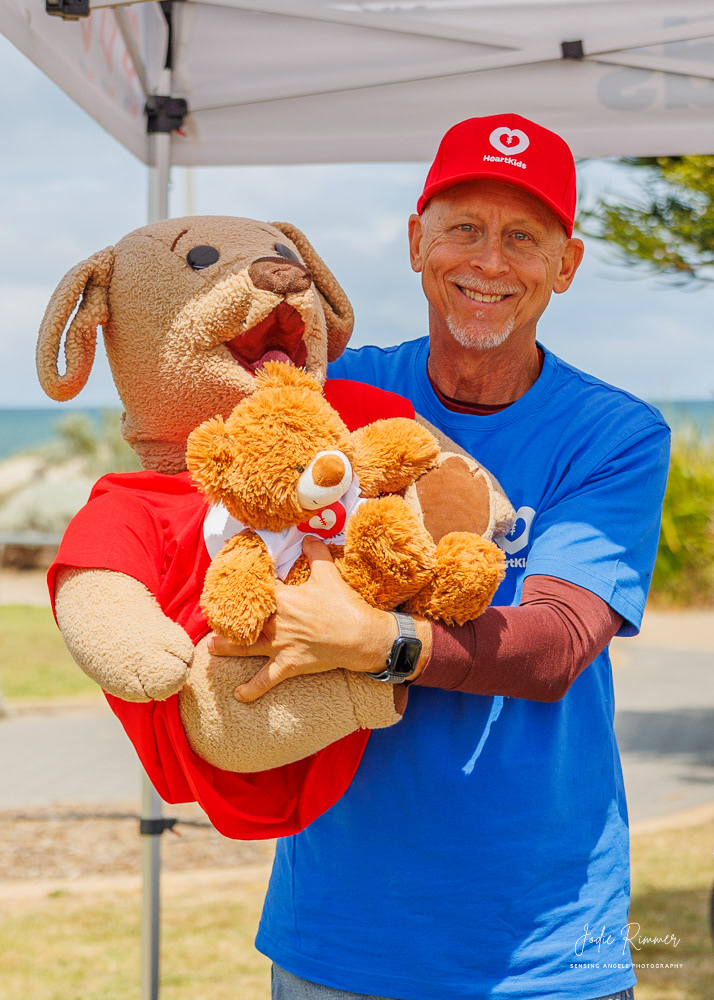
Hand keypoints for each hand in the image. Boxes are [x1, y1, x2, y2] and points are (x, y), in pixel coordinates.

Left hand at [207, 536, 429, 701]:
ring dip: (228, 648)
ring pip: (247, 647)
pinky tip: (238, 694)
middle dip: (229, 618)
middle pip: (246, 619)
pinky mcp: (289, 664)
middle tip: (213, 616)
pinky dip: (252, 688)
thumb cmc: (344, 605)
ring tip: (211, 647)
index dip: (245, 584)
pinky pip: (267, 679)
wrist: (361, 636)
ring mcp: (280, 645)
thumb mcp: (329, 573)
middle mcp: (276, 622)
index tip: (232, 580)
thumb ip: (316, 552)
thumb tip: (307, 536)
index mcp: (283, 598)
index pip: (257, 589)